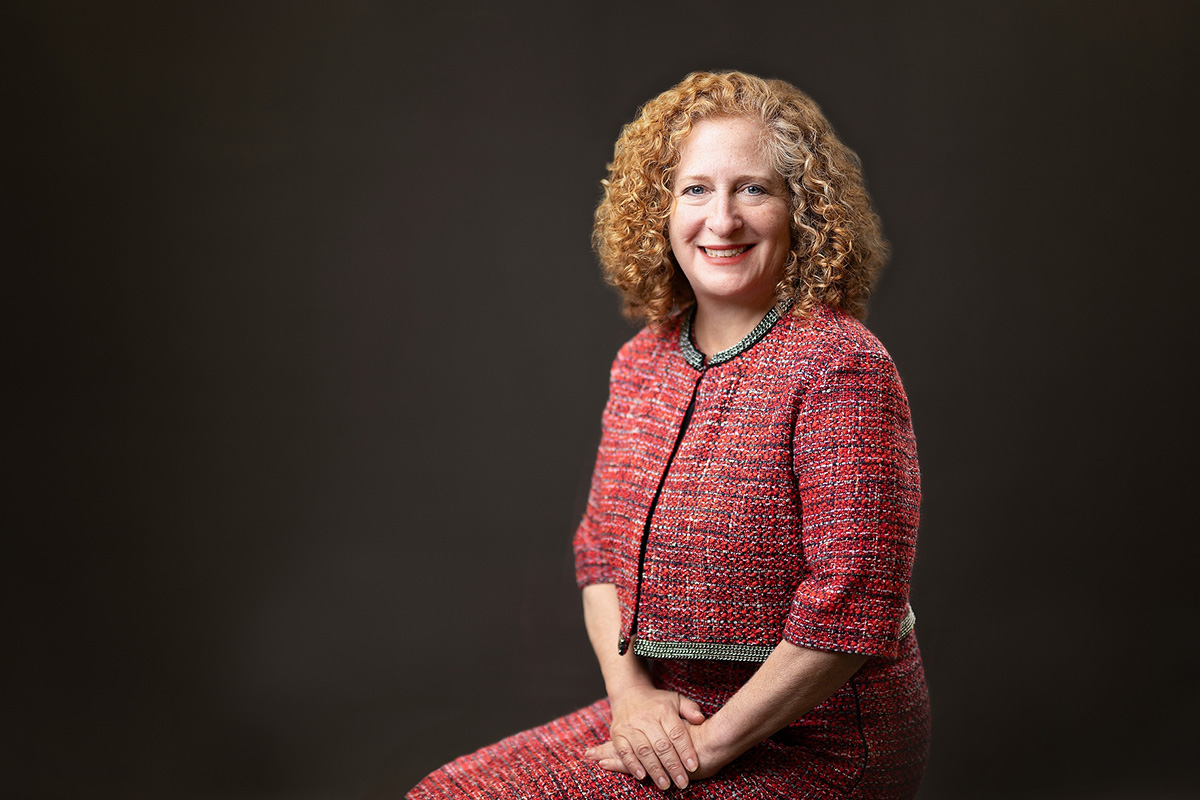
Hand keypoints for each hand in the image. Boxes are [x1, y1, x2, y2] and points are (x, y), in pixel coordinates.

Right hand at [583, 686, 705, 789]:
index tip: (693, 766)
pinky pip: (624, 751)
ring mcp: (630, 726)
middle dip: (673, 766)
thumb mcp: (676, 699)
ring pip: (644, 750)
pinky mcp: (617, 733)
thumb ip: (690, 709)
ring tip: (665, 784)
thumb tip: (700, 719)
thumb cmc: (657, 702)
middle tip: (682, 782)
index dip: (685, 751)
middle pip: (661, 745)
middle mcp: (646, 718)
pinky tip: (642, 776)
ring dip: (655, 770)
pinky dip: (632, 765)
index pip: (676, 733)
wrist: (628, 693)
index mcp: (663, 710)